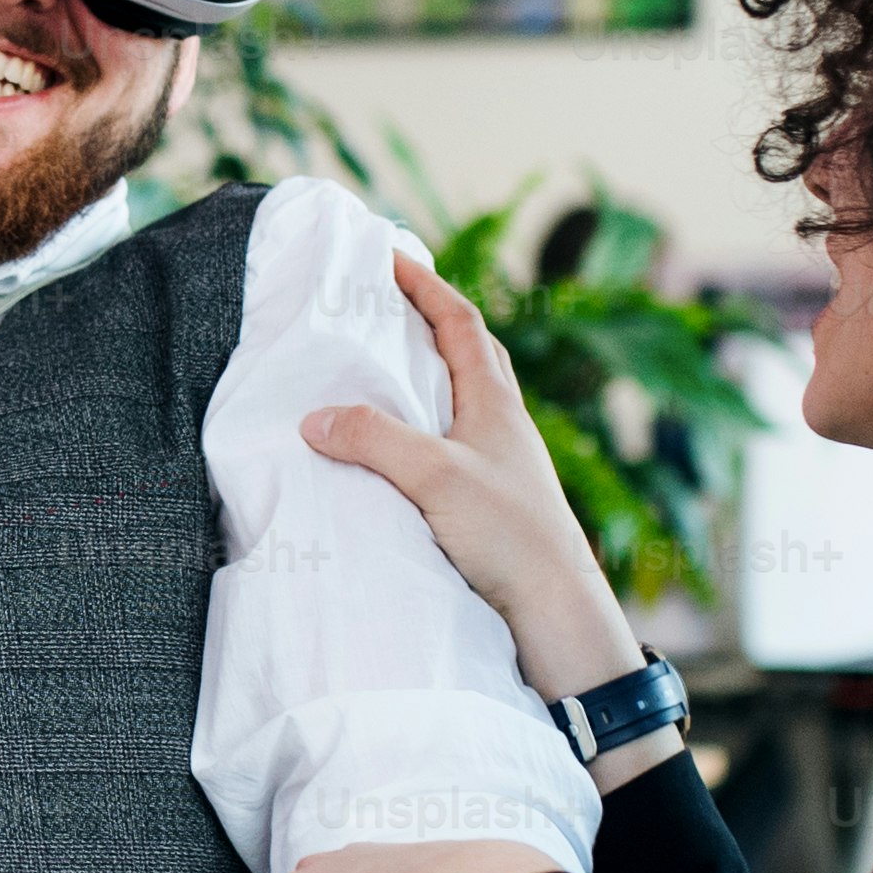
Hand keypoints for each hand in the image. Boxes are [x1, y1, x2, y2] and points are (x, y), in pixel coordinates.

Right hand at [305, 253, 657, 745]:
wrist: (557, 615)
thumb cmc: (511, 537)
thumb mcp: (435, 477)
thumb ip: (374, 440)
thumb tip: (314, 416)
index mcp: (496, 403)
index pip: (460, 321)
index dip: (424, 284)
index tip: (387, 257)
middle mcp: (502, 427)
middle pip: (466, 355)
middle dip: (424, 324)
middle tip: (378, 308)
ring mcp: (499, 467)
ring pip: (459, 405)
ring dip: (421, 382)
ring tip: (373, 377)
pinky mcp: (490, 507)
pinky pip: (448, 450)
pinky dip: (417, 437)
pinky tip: (388, 458)